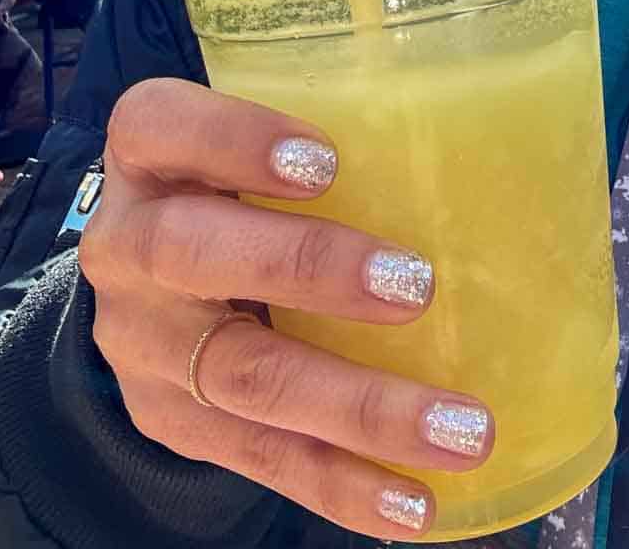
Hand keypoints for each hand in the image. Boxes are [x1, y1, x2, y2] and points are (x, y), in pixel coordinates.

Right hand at [80, 79, 491, 537]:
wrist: (153, 277)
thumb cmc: (242, 178)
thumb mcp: (257, 138)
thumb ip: (344, 132)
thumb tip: (500, 141)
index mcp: (147, 153)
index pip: (163, 127)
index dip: (235, 140)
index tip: (327, 160)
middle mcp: (128, 246)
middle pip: (193, 253)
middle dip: (307, 268)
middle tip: (414, 286)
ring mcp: (145, 344)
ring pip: (244, 377)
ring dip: (358, 407)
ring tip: (458, 428)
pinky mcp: (176, 421)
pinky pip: (262, 459)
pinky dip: (344, 485)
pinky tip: (414, 501)